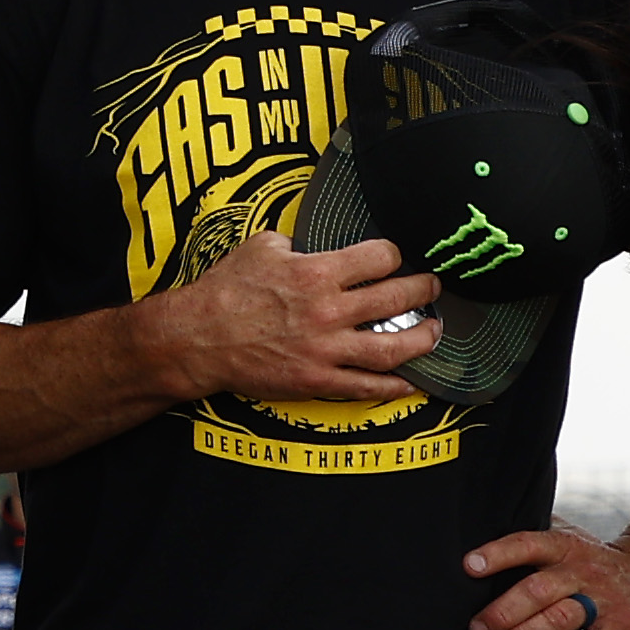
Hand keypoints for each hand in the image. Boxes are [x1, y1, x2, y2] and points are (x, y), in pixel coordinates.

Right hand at [139, 226, 445, 404]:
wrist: (195, 338)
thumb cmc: (225, 291)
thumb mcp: (260, 248)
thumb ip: (297, 243)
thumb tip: (315, 243)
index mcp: (317, 273)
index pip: (380, 257)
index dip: (393, 254)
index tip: (396, 257)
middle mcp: (329, 311)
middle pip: (399, 298)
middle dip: (424, 291)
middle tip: (432, 288)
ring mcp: (326, 349)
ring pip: (395, 347)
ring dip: (423, 339)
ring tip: (434, 332)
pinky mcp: (317, 380)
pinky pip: (366, 385)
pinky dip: (394, 385)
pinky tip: (410, 381)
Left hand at [464, 522, 629, 629]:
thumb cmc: (600, 564)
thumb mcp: (572, 540)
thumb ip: (535, 537)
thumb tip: (483, 531)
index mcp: (567, 547)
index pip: (528, 544)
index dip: (498, 555)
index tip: (468, 567)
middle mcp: (585, 571)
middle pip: (537, 590)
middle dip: (502, 613)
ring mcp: (608, 601)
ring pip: (560, 620)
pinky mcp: (626, 629)